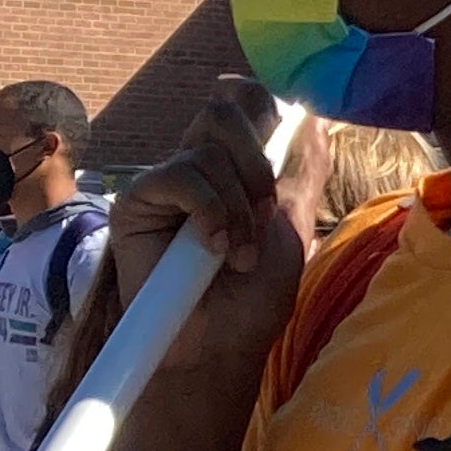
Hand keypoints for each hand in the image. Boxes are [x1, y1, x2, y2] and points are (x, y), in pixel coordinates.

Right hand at [103, 79, 317, 378]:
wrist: (217, 345)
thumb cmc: (251, 298)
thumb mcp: (289, 229)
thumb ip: (301, 175)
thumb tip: (314, 119)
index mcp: (233, 168)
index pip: (241, 104)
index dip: (259, 105)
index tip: (278, 137)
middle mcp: (195, 168)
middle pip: (223, 113)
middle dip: (257, 164)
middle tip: (263, 214)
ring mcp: (165, 183)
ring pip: (207, 148)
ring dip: (238, 205)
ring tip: (238, 253)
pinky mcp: (136, 202)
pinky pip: (179, 176)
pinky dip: (210, 211)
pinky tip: (214, 249)